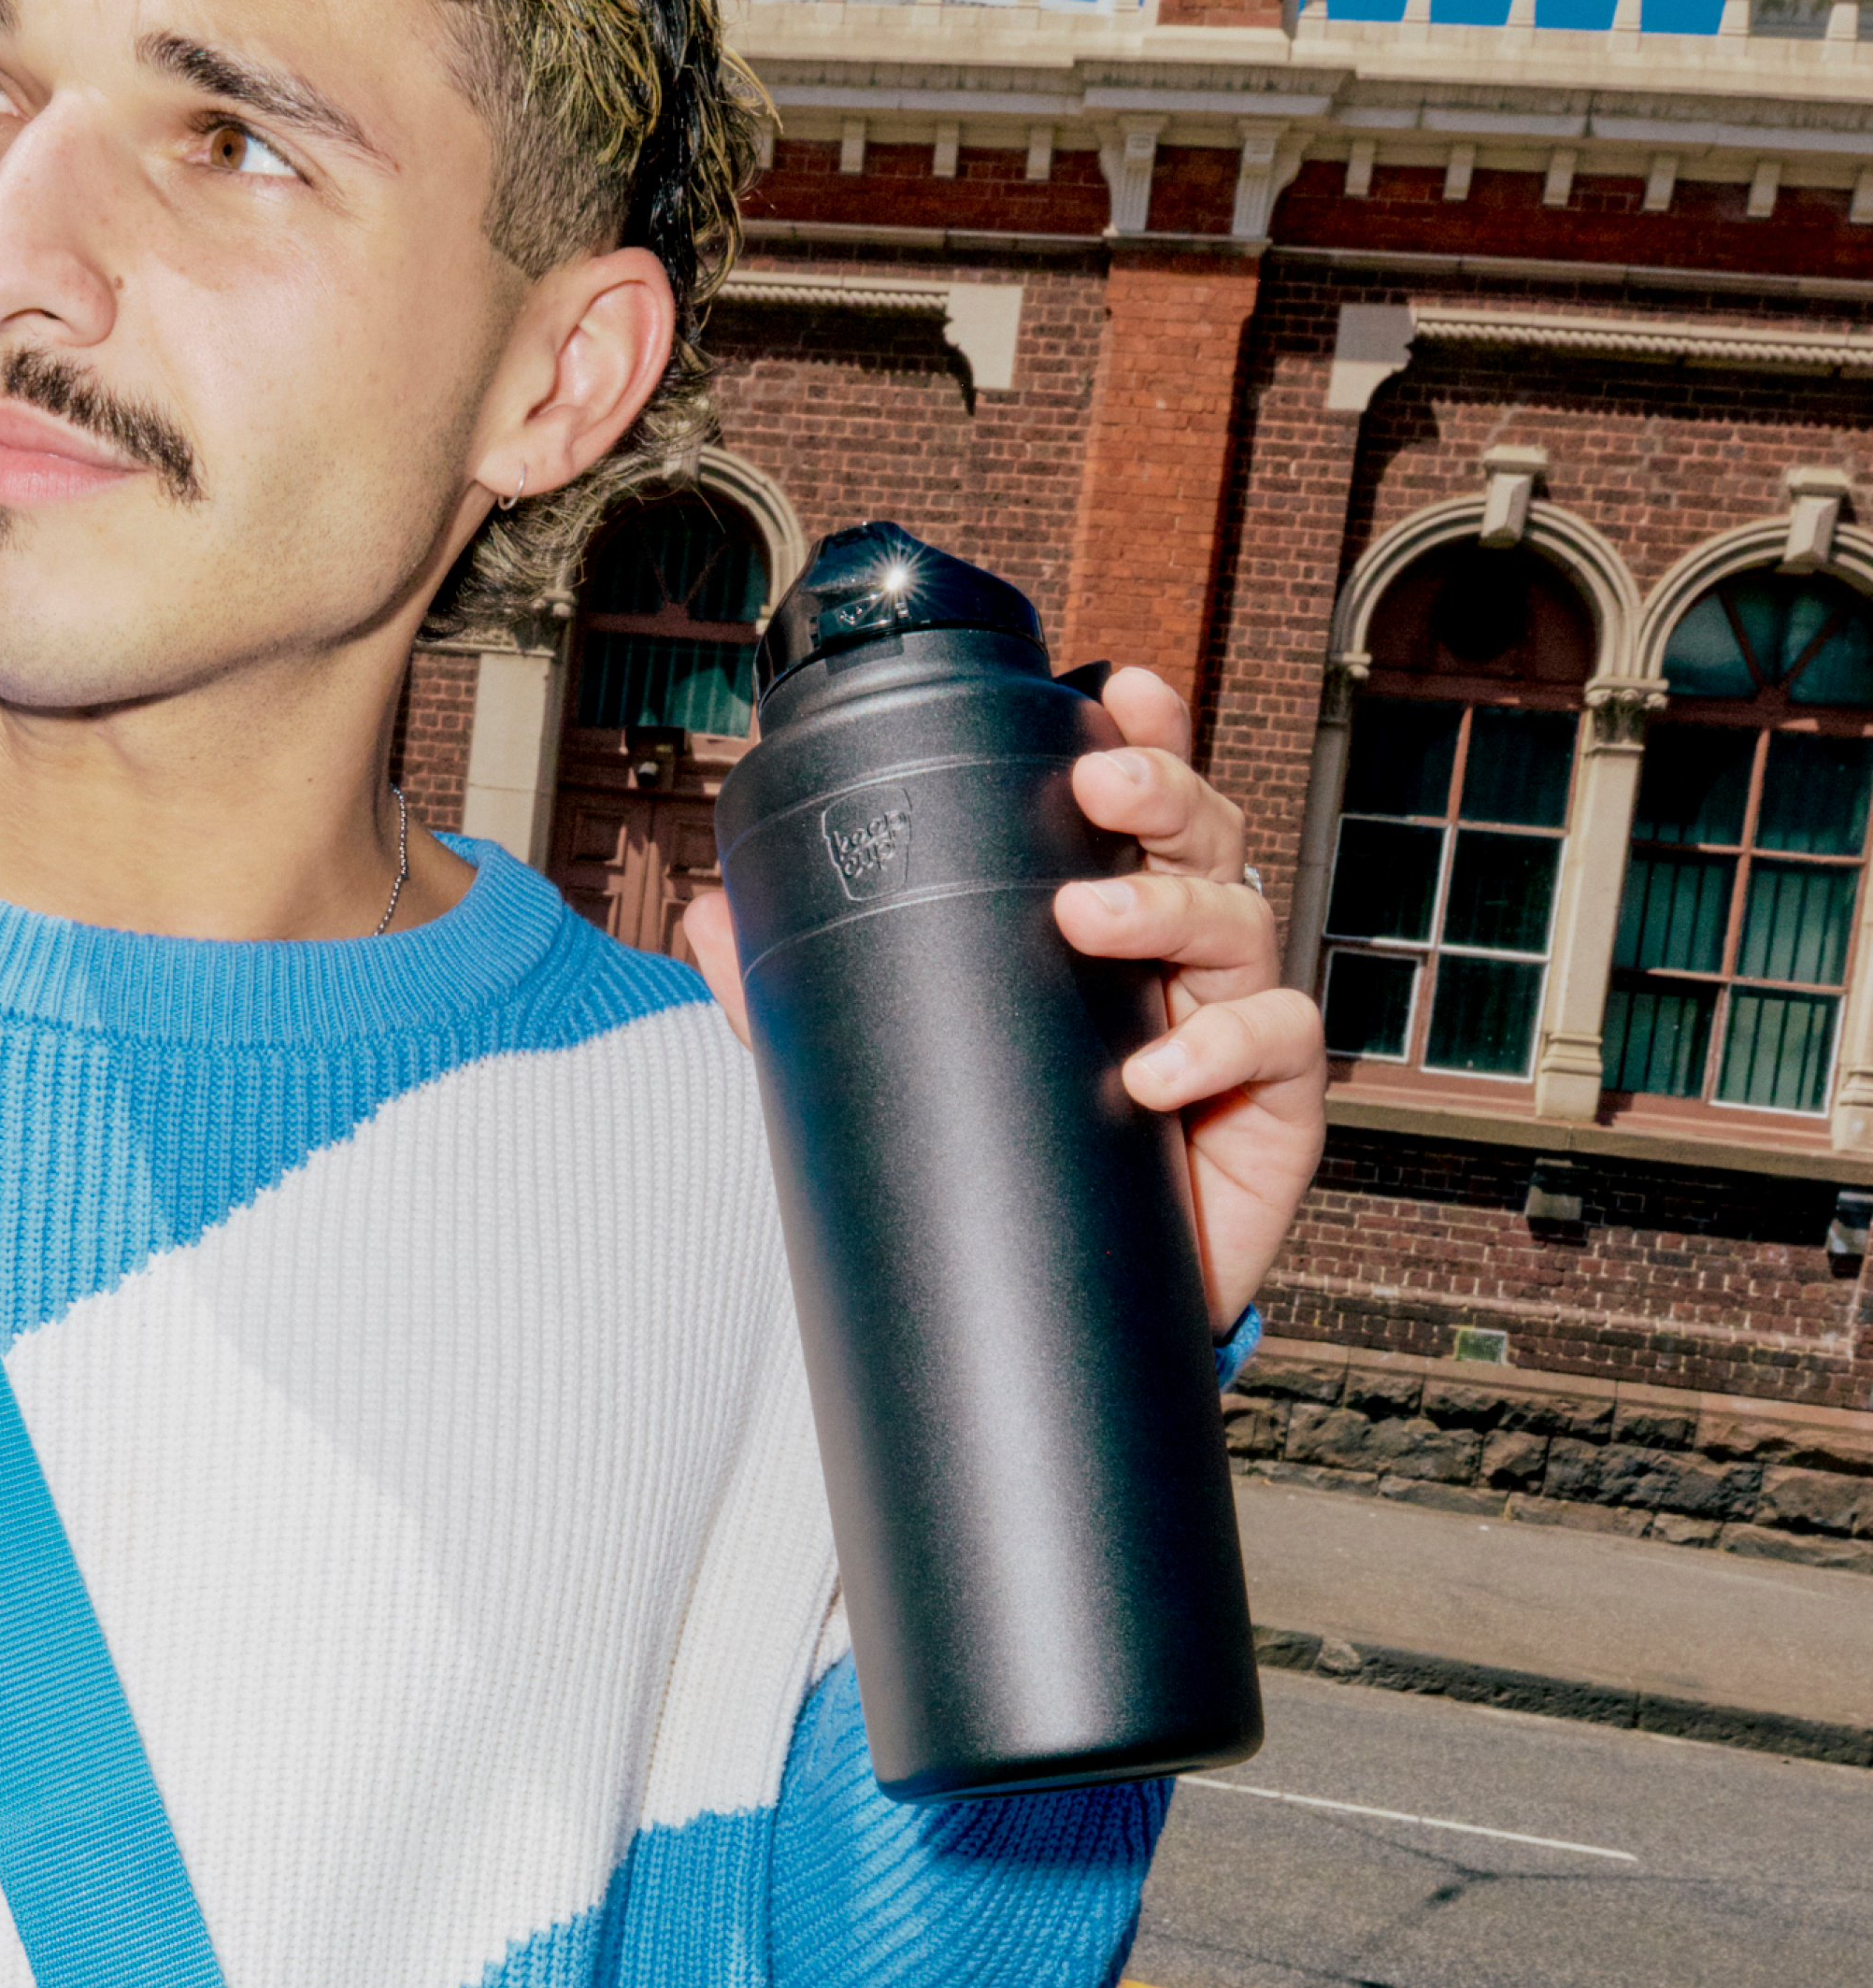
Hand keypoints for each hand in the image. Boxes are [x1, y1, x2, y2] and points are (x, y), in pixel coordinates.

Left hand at [681, 666, 1326, 1336]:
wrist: (1070, 1298)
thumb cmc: (1007, 1150)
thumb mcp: (897, 1061)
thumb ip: (805, 992)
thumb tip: (708, 915)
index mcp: (1109, 911)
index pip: (1134, 807)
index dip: (1143, 736)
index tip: (1112, 689)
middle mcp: (1180, 951)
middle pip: (1201, 833)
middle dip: (1159, 789)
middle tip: (1095, 783)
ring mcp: (1233, 1019)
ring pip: (1239, 918)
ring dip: (1168, 905)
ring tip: (1089, 919)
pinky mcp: (1275, 1106)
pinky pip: (1279, 1043)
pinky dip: (1222, 1045)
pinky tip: (1152, 1072)